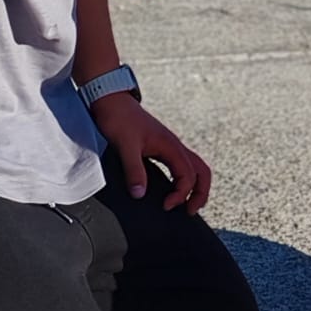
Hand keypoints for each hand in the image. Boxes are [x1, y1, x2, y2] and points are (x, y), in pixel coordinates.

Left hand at [90, 92, 211, 213]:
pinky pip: (180, 165)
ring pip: (193, 167)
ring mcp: (168, 145)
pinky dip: (184, 179)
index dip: (181, 194)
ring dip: (194, 186)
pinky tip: (172, 188)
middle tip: (190, 212)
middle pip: (201, 170)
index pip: (188, 176)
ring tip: (186, 204)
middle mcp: (173, 145)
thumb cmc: (118, 118)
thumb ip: (134, 170)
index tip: (166, 206)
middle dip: (200, 192)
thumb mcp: (125, 145)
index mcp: (170, 145)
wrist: (110, 99)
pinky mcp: (160, 146)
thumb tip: (140, 195)